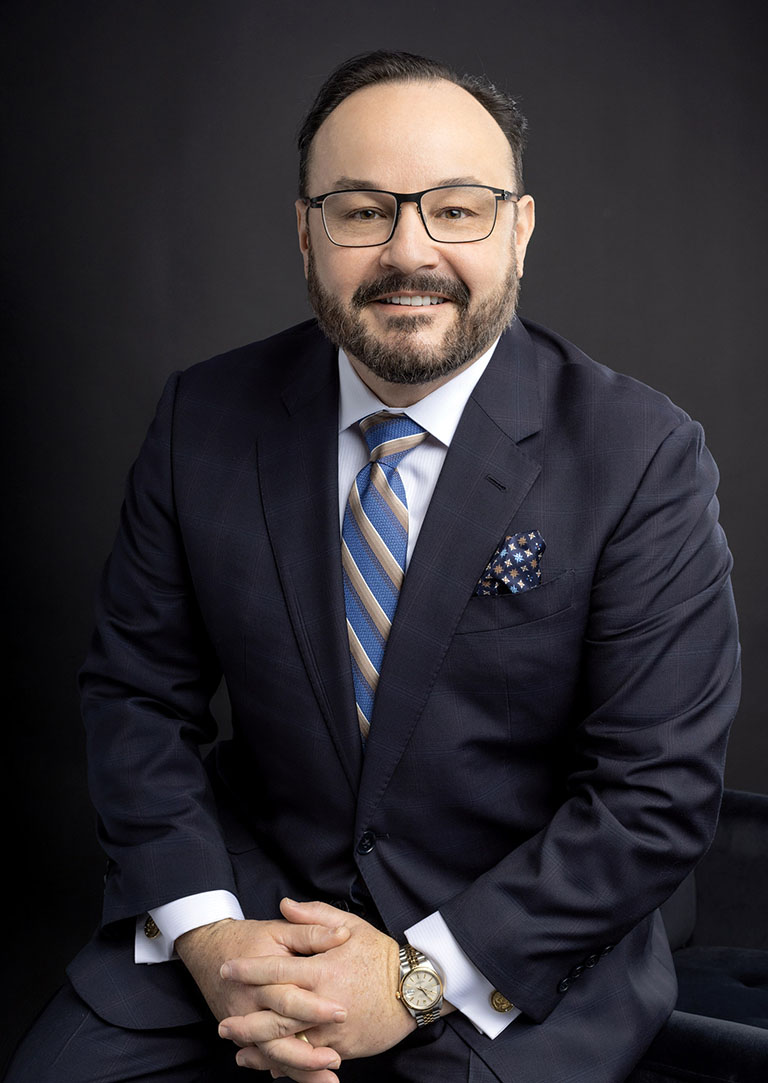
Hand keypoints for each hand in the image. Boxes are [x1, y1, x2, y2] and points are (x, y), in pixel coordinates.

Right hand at [176, 915, 350, 1073]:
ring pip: (272, 1052)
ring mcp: (243, 1023)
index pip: (288, 997)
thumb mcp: (280, 930)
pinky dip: (287, 1069)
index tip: (343, 1014)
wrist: (208, 951)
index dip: (315, 1008)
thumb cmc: (248, 938)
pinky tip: (309, 1078)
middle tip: (337, 1058)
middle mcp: (248, 1005)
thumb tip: (342, 935)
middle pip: (278, 1033)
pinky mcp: (243, 1036)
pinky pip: (266, 1056)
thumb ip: (311, 931)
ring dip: (300, 1069)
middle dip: (309, 1049)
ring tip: (328, 1078)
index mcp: (259, 977)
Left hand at [219, 899, 417, 1076]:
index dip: (250, 970)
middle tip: (223, 1024)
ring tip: (239, 1051)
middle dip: (247, 1021)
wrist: (415, 987)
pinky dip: (289, 1064)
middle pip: (277, 1015)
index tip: (227, 968)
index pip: (277, 971)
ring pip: (291, 1043)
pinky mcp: (344, 1047)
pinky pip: (311, 1059)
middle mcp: (324, 1002)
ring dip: (262, 1049)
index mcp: (323, 970)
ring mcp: (333, 1029)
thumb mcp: (350, 925)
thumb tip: (284, 905)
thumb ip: (314, 917)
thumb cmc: (380, 954)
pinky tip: (271, 1066)